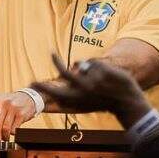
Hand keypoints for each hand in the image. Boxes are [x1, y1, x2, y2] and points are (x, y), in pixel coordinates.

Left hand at [0, 90, 35, 140]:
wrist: (28, 97)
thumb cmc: (11, 104)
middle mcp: (3, 103)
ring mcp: (13, 108)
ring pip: (5, 128)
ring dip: (5, 136)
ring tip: (5, 138)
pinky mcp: (21, 114)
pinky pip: (14, 128)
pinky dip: (13, 133)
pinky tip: (13, 131)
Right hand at [33, 53, 148, 126]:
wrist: (127, 101)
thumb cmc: (102, 103)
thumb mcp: (85, 104)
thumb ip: (70, 96)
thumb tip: (51, 97)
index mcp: (78, 100)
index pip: (56, 93)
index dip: (43, 88)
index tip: (32, 83)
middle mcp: (84, 90)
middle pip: (65, 72)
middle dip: (56, 62)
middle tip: (51, 53)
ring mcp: (94, 79)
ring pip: (82, 64)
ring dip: (86, 67)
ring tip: (98, 76)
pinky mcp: (102, 69)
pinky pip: (93, 62)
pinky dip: (97, 66)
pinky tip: (106, 74)